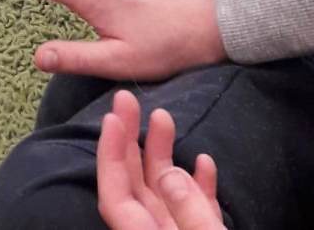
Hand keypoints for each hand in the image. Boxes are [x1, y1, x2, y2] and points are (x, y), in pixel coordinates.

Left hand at [98, 92, 221, 229]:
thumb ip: (188, 213)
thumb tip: (170, 174)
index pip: (115, 194)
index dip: (109, 155)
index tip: (111, 117)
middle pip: (135, 185)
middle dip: (129, 140)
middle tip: (126, 99)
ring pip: (164, 191)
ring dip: (163, 153)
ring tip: (162, 116)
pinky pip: (196, 210)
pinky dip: (199, 185)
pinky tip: (204, 160)